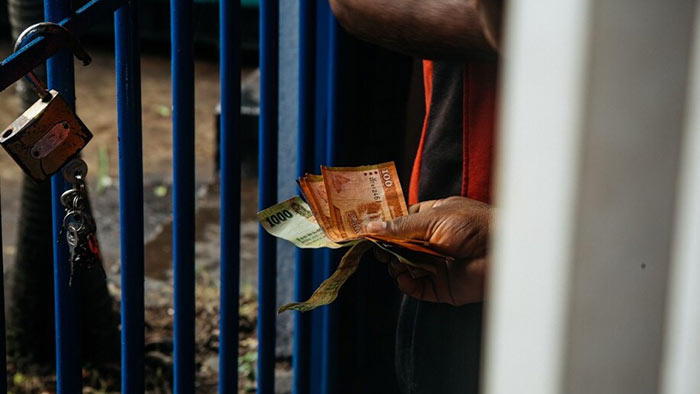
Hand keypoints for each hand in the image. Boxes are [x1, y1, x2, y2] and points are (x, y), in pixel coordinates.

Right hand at [367, 196, 490, 304]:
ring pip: (404, 267)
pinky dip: (406, 283)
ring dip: (395, 265)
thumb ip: (402, 226)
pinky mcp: (441, 286)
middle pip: (399, 246)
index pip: (402, 222)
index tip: (368, 231)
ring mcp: (436, 264)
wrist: (503, 253)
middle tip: (377, 249)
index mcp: (433, 218)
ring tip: (394, 262)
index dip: (386, 227)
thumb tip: (372, 227)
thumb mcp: (434, 218)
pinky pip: (416, 287)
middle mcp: (433, 241)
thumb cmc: (474, 225)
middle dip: (387, 248)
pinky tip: (403, 277)